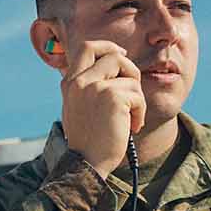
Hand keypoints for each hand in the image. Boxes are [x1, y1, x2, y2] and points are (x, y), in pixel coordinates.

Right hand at [58, 39, 144, 174]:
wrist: (86, 164)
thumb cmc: (88, 140)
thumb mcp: (79, 107)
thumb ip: (89, 86)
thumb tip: (115, 63)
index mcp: (70, 83)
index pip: (87, 47)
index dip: (108, 46)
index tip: (120, 54)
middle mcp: (79, 81)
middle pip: (114, 55)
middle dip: (131, 70)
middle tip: (133, 89)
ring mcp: (95, 87)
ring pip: (131, 77)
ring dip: (137, 98)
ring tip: (130, 117)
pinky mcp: (111, 97)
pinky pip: (137, 95)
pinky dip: (140, 112)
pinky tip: (132, 126)